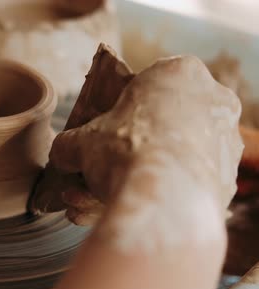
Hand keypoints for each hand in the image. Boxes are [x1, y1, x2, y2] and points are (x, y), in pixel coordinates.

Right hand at [35, 47, 242, 229]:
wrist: (162, 199)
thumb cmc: (124, 153)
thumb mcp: (81, 141)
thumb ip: (71, 143)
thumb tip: (62, 155)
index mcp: (180, 73)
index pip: (147, 84)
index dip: (120, 109)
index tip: (104, 130)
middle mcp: (213, 102)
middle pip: (160, 125)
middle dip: (123, 152)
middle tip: (95, 172)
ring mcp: (226, 143)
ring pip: (169, 160)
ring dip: (129, 181)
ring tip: (87, 204)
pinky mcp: (228, 182)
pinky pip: (180, 187)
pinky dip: (151, 198)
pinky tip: (115, 213)